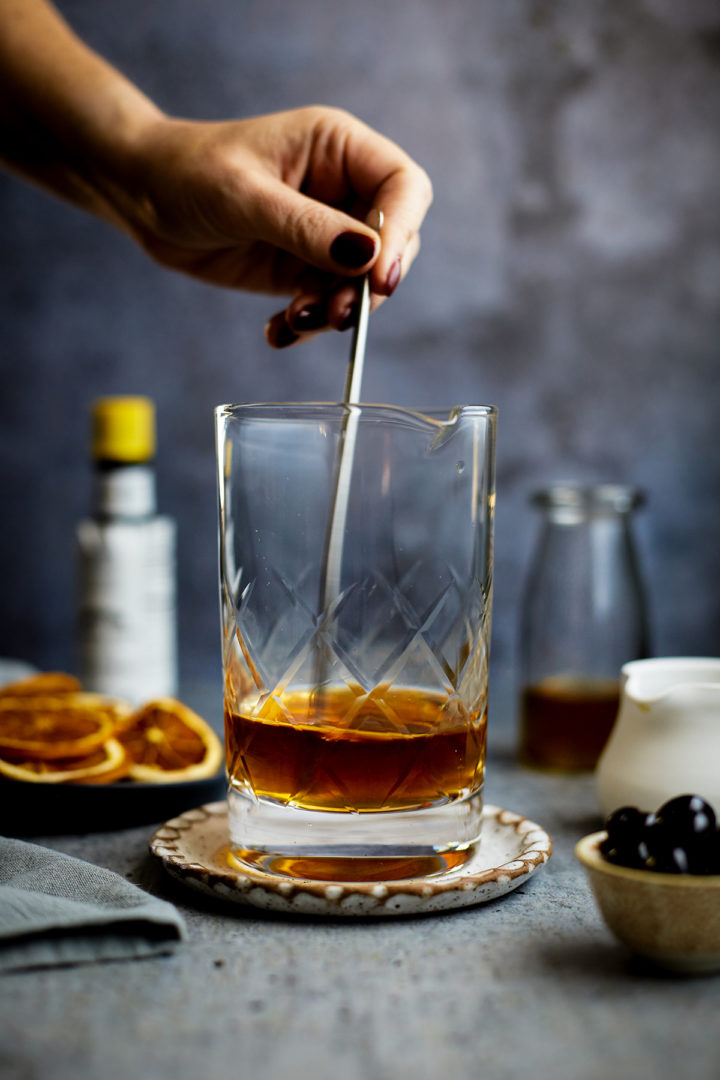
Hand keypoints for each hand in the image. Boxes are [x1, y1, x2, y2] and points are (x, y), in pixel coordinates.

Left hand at [123, 106, 432, 346]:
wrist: (142, 197)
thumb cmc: (188, 172)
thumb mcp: (245, 197)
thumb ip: (307, 228)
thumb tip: (368, 257)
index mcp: (339, 148)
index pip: (403, 188)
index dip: (400, 232)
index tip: (377, 277)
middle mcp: (342, 189)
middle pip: (392, 243)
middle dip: (366, 286)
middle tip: (332, 314)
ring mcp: (326, 233)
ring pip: (361, 284)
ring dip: (334, 312)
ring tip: (293, 322)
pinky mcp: (303, 269)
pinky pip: (326, 304)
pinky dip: (308, 325)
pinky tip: (278, 333)